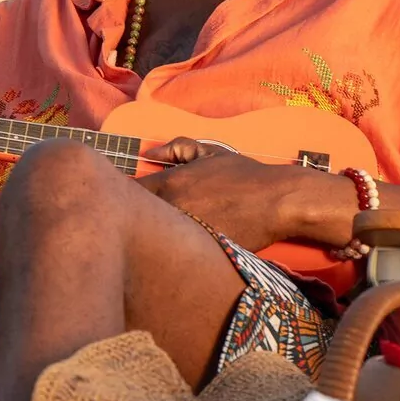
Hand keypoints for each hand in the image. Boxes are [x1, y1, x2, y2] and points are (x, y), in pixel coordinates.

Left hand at [137, 137, 344, 253]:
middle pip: (134, 219)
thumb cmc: (244, 175)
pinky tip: (174, 250)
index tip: (122, 199)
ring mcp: (185, 233)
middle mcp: (172, 209)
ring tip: (151, 237)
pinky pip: (175, 253)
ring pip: (153, 238)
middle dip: (131, 219)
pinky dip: (171, 251)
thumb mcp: (211, 152)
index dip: (121, 197)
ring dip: (150, 237)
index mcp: (169, 184)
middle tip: (133, 221)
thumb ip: (178, 147)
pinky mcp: (200, 252)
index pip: (127, 193)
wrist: (278, 201)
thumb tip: (153, 152)